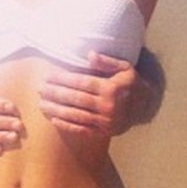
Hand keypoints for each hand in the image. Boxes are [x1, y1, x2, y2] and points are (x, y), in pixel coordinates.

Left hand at [39, 47, 165, 136]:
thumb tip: (89, 55)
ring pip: (77, 115)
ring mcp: (106, 121)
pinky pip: (83, 130)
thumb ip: (107, 61)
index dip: (63, 79)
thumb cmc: (131, 83)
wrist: (147, 106)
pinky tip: (54, 119)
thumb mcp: (125, 67)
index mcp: (112, 88)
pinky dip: (68, 126)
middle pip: (76, 99)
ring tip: (42, 104)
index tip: (49, 76)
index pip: (82, 83)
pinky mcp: (104, 132)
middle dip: (56, 94)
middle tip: (40, 89)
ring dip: (57, 110)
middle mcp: (108, 106)